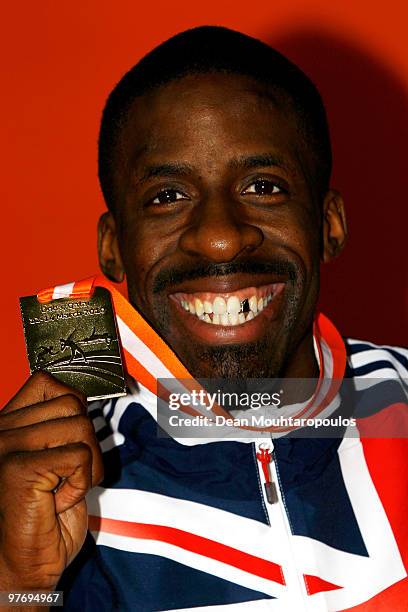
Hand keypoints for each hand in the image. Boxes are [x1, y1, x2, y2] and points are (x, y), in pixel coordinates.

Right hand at [0, 372, 103, 590]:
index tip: (70, 442)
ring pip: (80, 426)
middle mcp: (2, 431)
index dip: (73, 408)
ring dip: (86, 464)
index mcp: (6, 425)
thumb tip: (81, 400)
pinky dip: (82, 481)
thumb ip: (58, 427)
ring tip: (62, 487)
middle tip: (65, 475)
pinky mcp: (19, 467)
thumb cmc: (42, 519)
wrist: (22, 569)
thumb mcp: (52, 461)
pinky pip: (80, 455)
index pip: (47, 383)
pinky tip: (59, 499)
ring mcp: (6, 446)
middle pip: (73, 404)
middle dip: (85, 444)